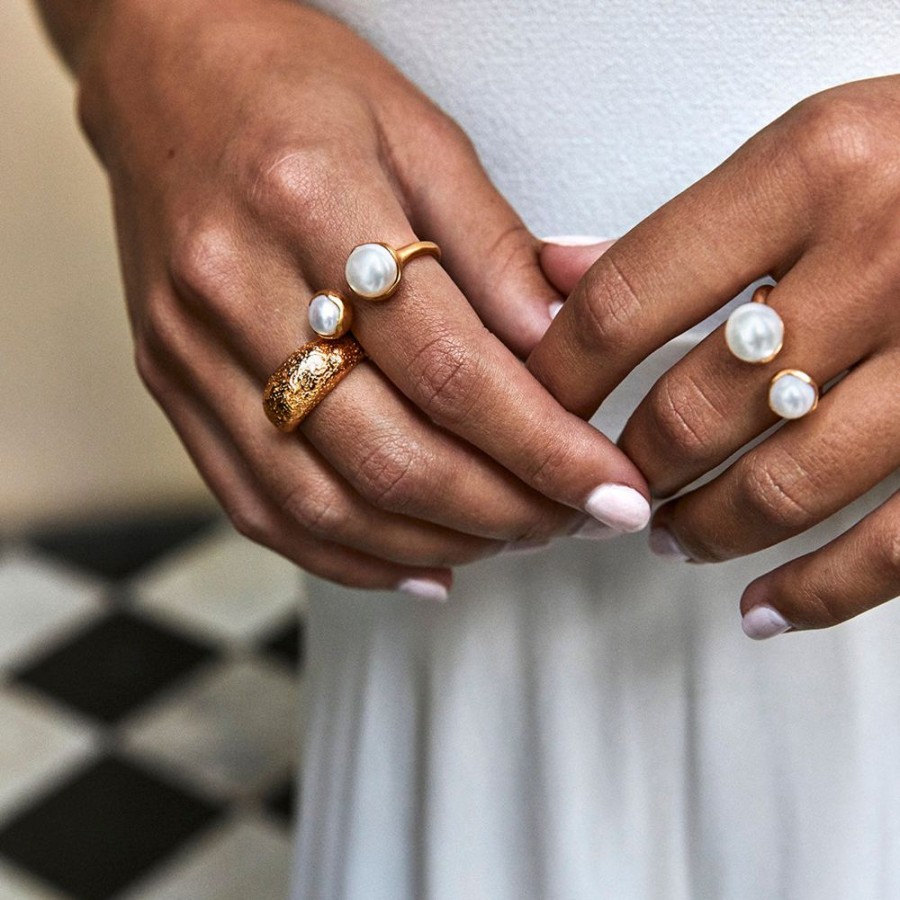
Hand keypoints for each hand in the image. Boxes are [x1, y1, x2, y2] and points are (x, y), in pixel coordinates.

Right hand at [75, 0, 649, 594]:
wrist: (164, 73)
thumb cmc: (295, 86)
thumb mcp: (420, 132)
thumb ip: (497, 248)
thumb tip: (567, 344)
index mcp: (311, 202)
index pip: (452, 368)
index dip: (543, 445)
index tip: (611, 488)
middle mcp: (236, 287)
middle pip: (387, 453)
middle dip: (502, 510)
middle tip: (575, 519)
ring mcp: (192, 349)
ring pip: (321, 502)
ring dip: (432, 543)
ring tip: (512, 541)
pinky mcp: (172, 384)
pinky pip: (257, 505)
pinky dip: (346, 557)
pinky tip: (418, 565)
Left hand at [531, 77, 899, 635]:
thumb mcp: (817, 147)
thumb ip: (687, 223)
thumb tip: (556, 273)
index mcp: (815, 169)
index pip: (625, 305)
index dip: (558, 378)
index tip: (532, 412)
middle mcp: (883, 257)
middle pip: (692, 410)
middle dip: (628, 467)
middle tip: (606, 483)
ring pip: (779, 488)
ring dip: (703, 529)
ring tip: (670, 535)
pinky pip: (892, 548)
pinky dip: (817, 594)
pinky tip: (764, 609)